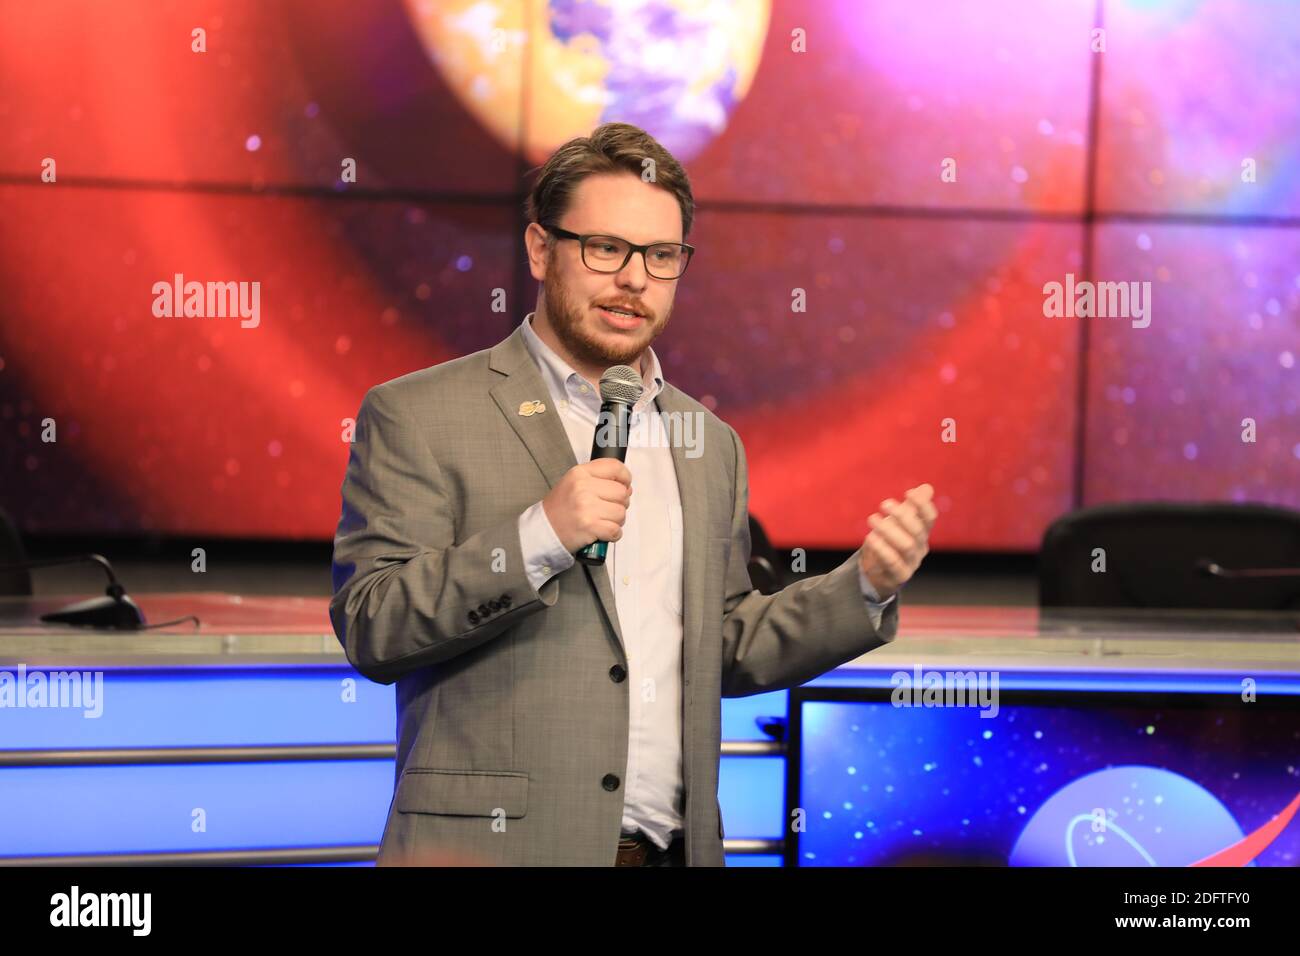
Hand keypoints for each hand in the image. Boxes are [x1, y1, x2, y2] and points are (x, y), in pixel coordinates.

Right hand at [541, 458, 632, 551]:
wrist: (544, 529)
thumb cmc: (561, 508)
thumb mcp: (574, 482)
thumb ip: (598, 479)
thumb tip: (626, 487)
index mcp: (580, 473)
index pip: (615, 467)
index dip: (625, 478)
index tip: (624, 485)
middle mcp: (583, 487)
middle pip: (622, 492)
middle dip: (620, 503)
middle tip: (606, 509)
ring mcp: (586, 507)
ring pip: (621, 512)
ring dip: (616, 520)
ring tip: (601, 521)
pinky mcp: (590, 526)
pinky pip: (616, 530)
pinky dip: (613, 534)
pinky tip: (602, 532)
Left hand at [859, 483, 936, 599]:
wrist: (877, 572)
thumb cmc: (889, 542)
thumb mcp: (898, 523)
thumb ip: (911, 507)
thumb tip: (927, 488)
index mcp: (922, 532)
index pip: (929, 518)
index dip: (922, 506)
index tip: (908, 493)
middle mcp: (920, 547)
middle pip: (918, 531)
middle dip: (902, 515)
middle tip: (884, 504)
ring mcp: (911, 562)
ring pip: (906, 545)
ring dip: (889, 530)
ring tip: (872, 518)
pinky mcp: (899, 575)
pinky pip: (893, 562)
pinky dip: (882, 548)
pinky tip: (871, 537)